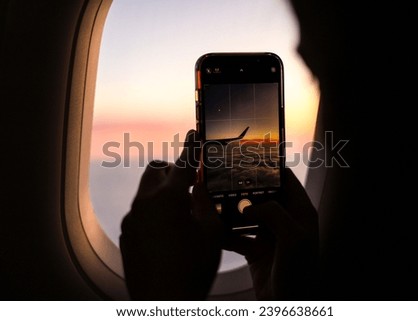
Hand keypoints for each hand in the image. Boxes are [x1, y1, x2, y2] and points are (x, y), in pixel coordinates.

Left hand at [120, 130, 222, 299]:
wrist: (164, 302)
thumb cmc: (192, 268)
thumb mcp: (211, 231)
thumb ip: (205, 202)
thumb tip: (199, 188)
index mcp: (168, 198)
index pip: (183, 163)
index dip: (192, 147)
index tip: (194, 133)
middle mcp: (144, 203)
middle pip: (155, 171)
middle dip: (172, 171)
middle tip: (189, 185)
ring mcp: (132, 220)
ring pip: (146, 192)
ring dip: (163, 193)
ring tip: (181, 215)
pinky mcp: (126, 235)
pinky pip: (140, 213)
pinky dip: (153, 213)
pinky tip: (167, 234)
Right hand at [224, 168, 318, 299]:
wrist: (288, 306)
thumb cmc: (300, 276)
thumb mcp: (293, 239)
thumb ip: (273, 214)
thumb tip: (247, 205)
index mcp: (300, 213)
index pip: (286, 181)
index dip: (270, 168)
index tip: (250, 159)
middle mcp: (284, 221)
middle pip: (262, 196)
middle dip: (244, 189)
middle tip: (224, 179)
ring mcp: (269, 235)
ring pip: (246, 215)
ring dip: (231, 210)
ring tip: (214, 201)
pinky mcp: (255, 250)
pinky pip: (237, 235)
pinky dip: (225, 232)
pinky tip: (214, 228)